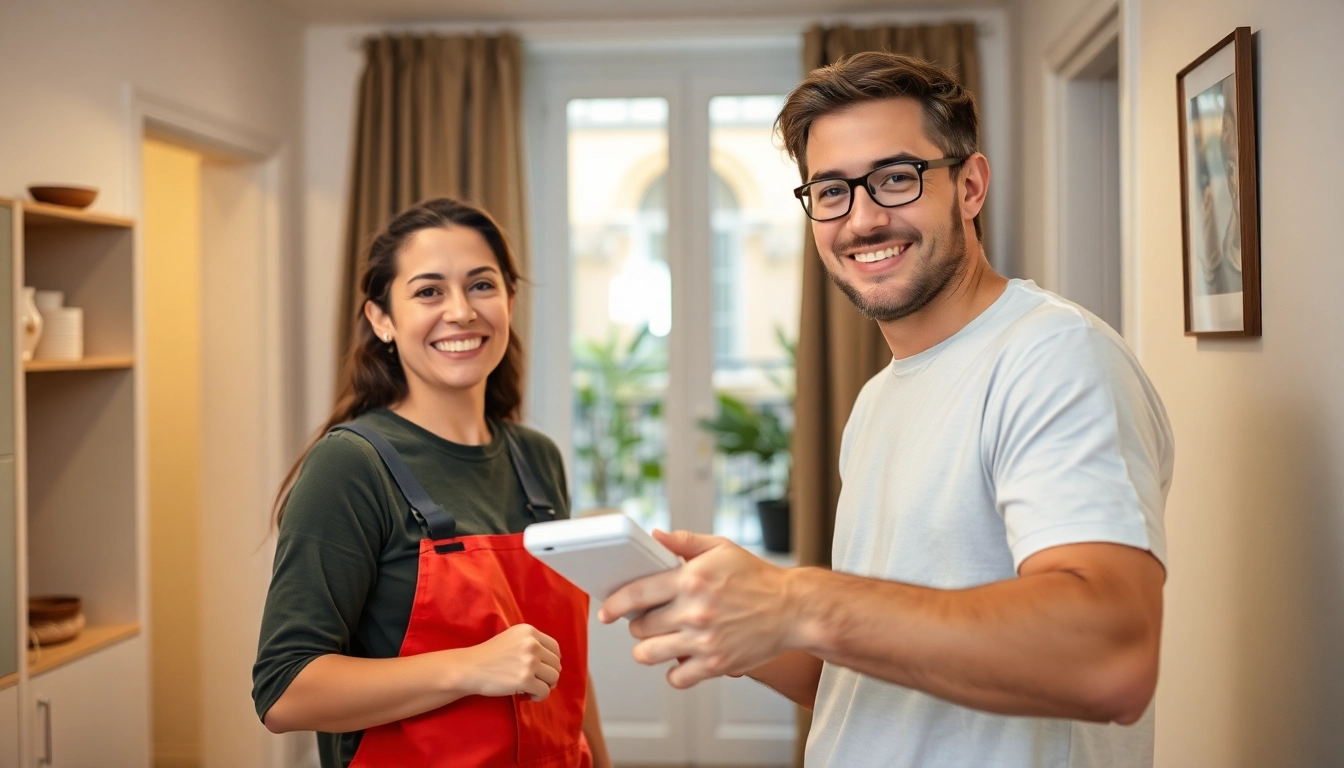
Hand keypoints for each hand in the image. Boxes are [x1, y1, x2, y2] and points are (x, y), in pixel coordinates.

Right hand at [454, 623, 560, 701]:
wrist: (470, 668)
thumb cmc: (489, 656)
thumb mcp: (513, 639)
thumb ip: (533, 646)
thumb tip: (556, 667)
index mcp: (529, 631)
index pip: (555, 648)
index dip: (551, 662)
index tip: (541, 670)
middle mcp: (532, 643)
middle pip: (556, 664)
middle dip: (547, 676)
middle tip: (534, 682)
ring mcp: (530, 661)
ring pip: (553, 678)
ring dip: (544, 686)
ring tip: (529, 689)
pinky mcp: (525, 679)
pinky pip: (544, 691)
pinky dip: (537, 696)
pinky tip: (526, 695)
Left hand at [599, 530, 796, 688]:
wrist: (794, 609)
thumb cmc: (758, 578)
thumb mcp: (721, 548)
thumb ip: (684, 542)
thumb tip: (654, 537)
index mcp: (691, 579)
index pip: (637, 594)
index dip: (615, 604)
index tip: (608, 610)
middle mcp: (694, 611)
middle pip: (640, 627)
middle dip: (638, 624)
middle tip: (650, 620)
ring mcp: (704, 640)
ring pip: (649, 654)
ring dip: (648, 649)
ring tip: (659, 641)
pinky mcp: (715, 664)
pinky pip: (676, 678)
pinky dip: (674, 672)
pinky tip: (682, 658)